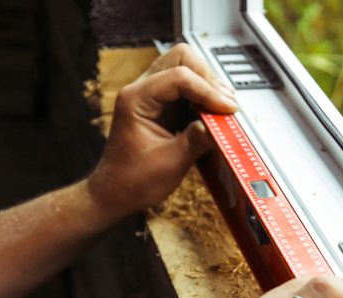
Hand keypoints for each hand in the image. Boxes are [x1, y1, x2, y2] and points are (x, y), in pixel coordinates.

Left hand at [87, 43, 237, 216]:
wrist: (115, 194)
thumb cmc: (132, 181)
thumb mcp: (170, 163)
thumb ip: (196, 141)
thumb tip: (220, 125)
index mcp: (136, 99)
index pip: (179, 77)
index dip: (208, 91)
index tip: (228, 110)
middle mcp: (142, 90)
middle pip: (181, 58)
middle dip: (208, 77)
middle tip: (225, 103)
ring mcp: (152, 95)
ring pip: (185, 68)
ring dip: (207, 85)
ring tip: (223, 110)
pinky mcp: (162, 105)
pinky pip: (187, 87)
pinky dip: (203, 96)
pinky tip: (214, 114)